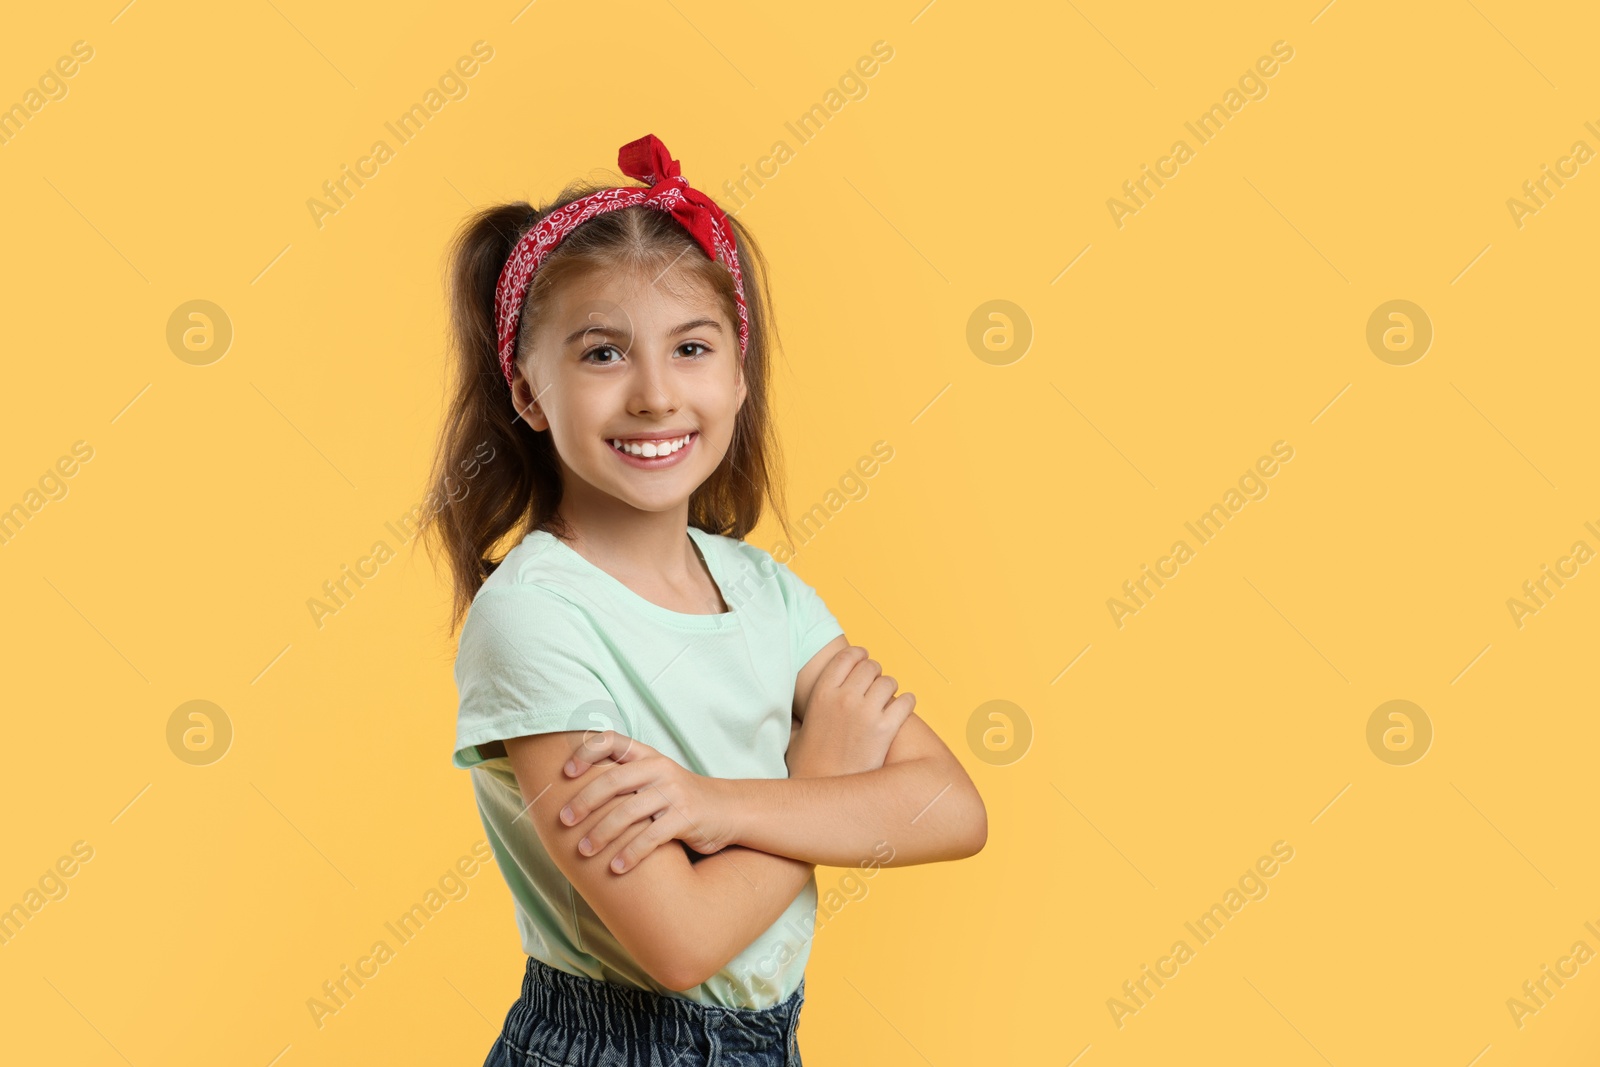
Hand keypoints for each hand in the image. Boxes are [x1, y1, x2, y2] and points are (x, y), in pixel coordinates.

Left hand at [559, 731, 733, 872]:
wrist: (728, 810)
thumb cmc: (680, 797)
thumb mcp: (656, 777)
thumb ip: (626, 776)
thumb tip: (574, 786)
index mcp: (648, 756)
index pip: (612, 741)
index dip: (585, 753)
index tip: (565, 774)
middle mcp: (660, 769)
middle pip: (613, 781)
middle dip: (584, 802)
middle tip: (564, 821)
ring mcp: (673, 793)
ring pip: (627, 813)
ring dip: (601, 834)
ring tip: (584, 851)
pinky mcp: (685, 818)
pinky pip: (650, 837)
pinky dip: (630, 854)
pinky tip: (616, 868)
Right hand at [786, 645, 914, 777]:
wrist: (826, 792)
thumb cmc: (809, 766)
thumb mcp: (796, 735)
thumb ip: (800, 718)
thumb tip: (789, 713)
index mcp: (822, 694)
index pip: (846, 657)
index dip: (858, 655)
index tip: (864, 659)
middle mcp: (844, 698)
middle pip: (870, 667)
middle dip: (876, 673)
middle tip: (877, 683)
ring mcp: (866, 713)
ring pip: (889, 682)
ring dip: (891, 689)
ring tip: (888, 699)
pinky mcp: (885, 730)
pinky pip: (905, 701)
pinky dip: (907, 703)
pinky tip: (902, 710)